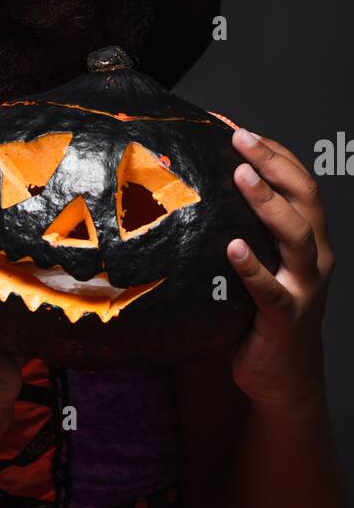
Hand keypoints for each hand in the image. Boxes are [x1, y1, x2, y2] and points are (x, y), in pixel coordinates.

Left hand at [226, 128, 333, 407]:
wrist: (282, 380)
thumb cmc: (260, 319)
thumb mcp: (257, 270)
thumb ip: (241, 236)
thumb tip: (192, 199)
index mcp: (309, 241)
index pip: (300, 183)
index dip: (274, 152)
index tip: (238, 128)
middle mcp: (314, 259)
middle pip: (305, 197)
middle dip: (274, 163)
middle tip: (241, 138)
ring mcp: (304, 288)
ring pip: (297, 236)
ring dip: (268, 203)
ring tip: (241, 176)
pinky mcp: (286, 319)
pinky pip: (271, 290)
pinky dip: (254, 267)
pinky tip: (233, 248)